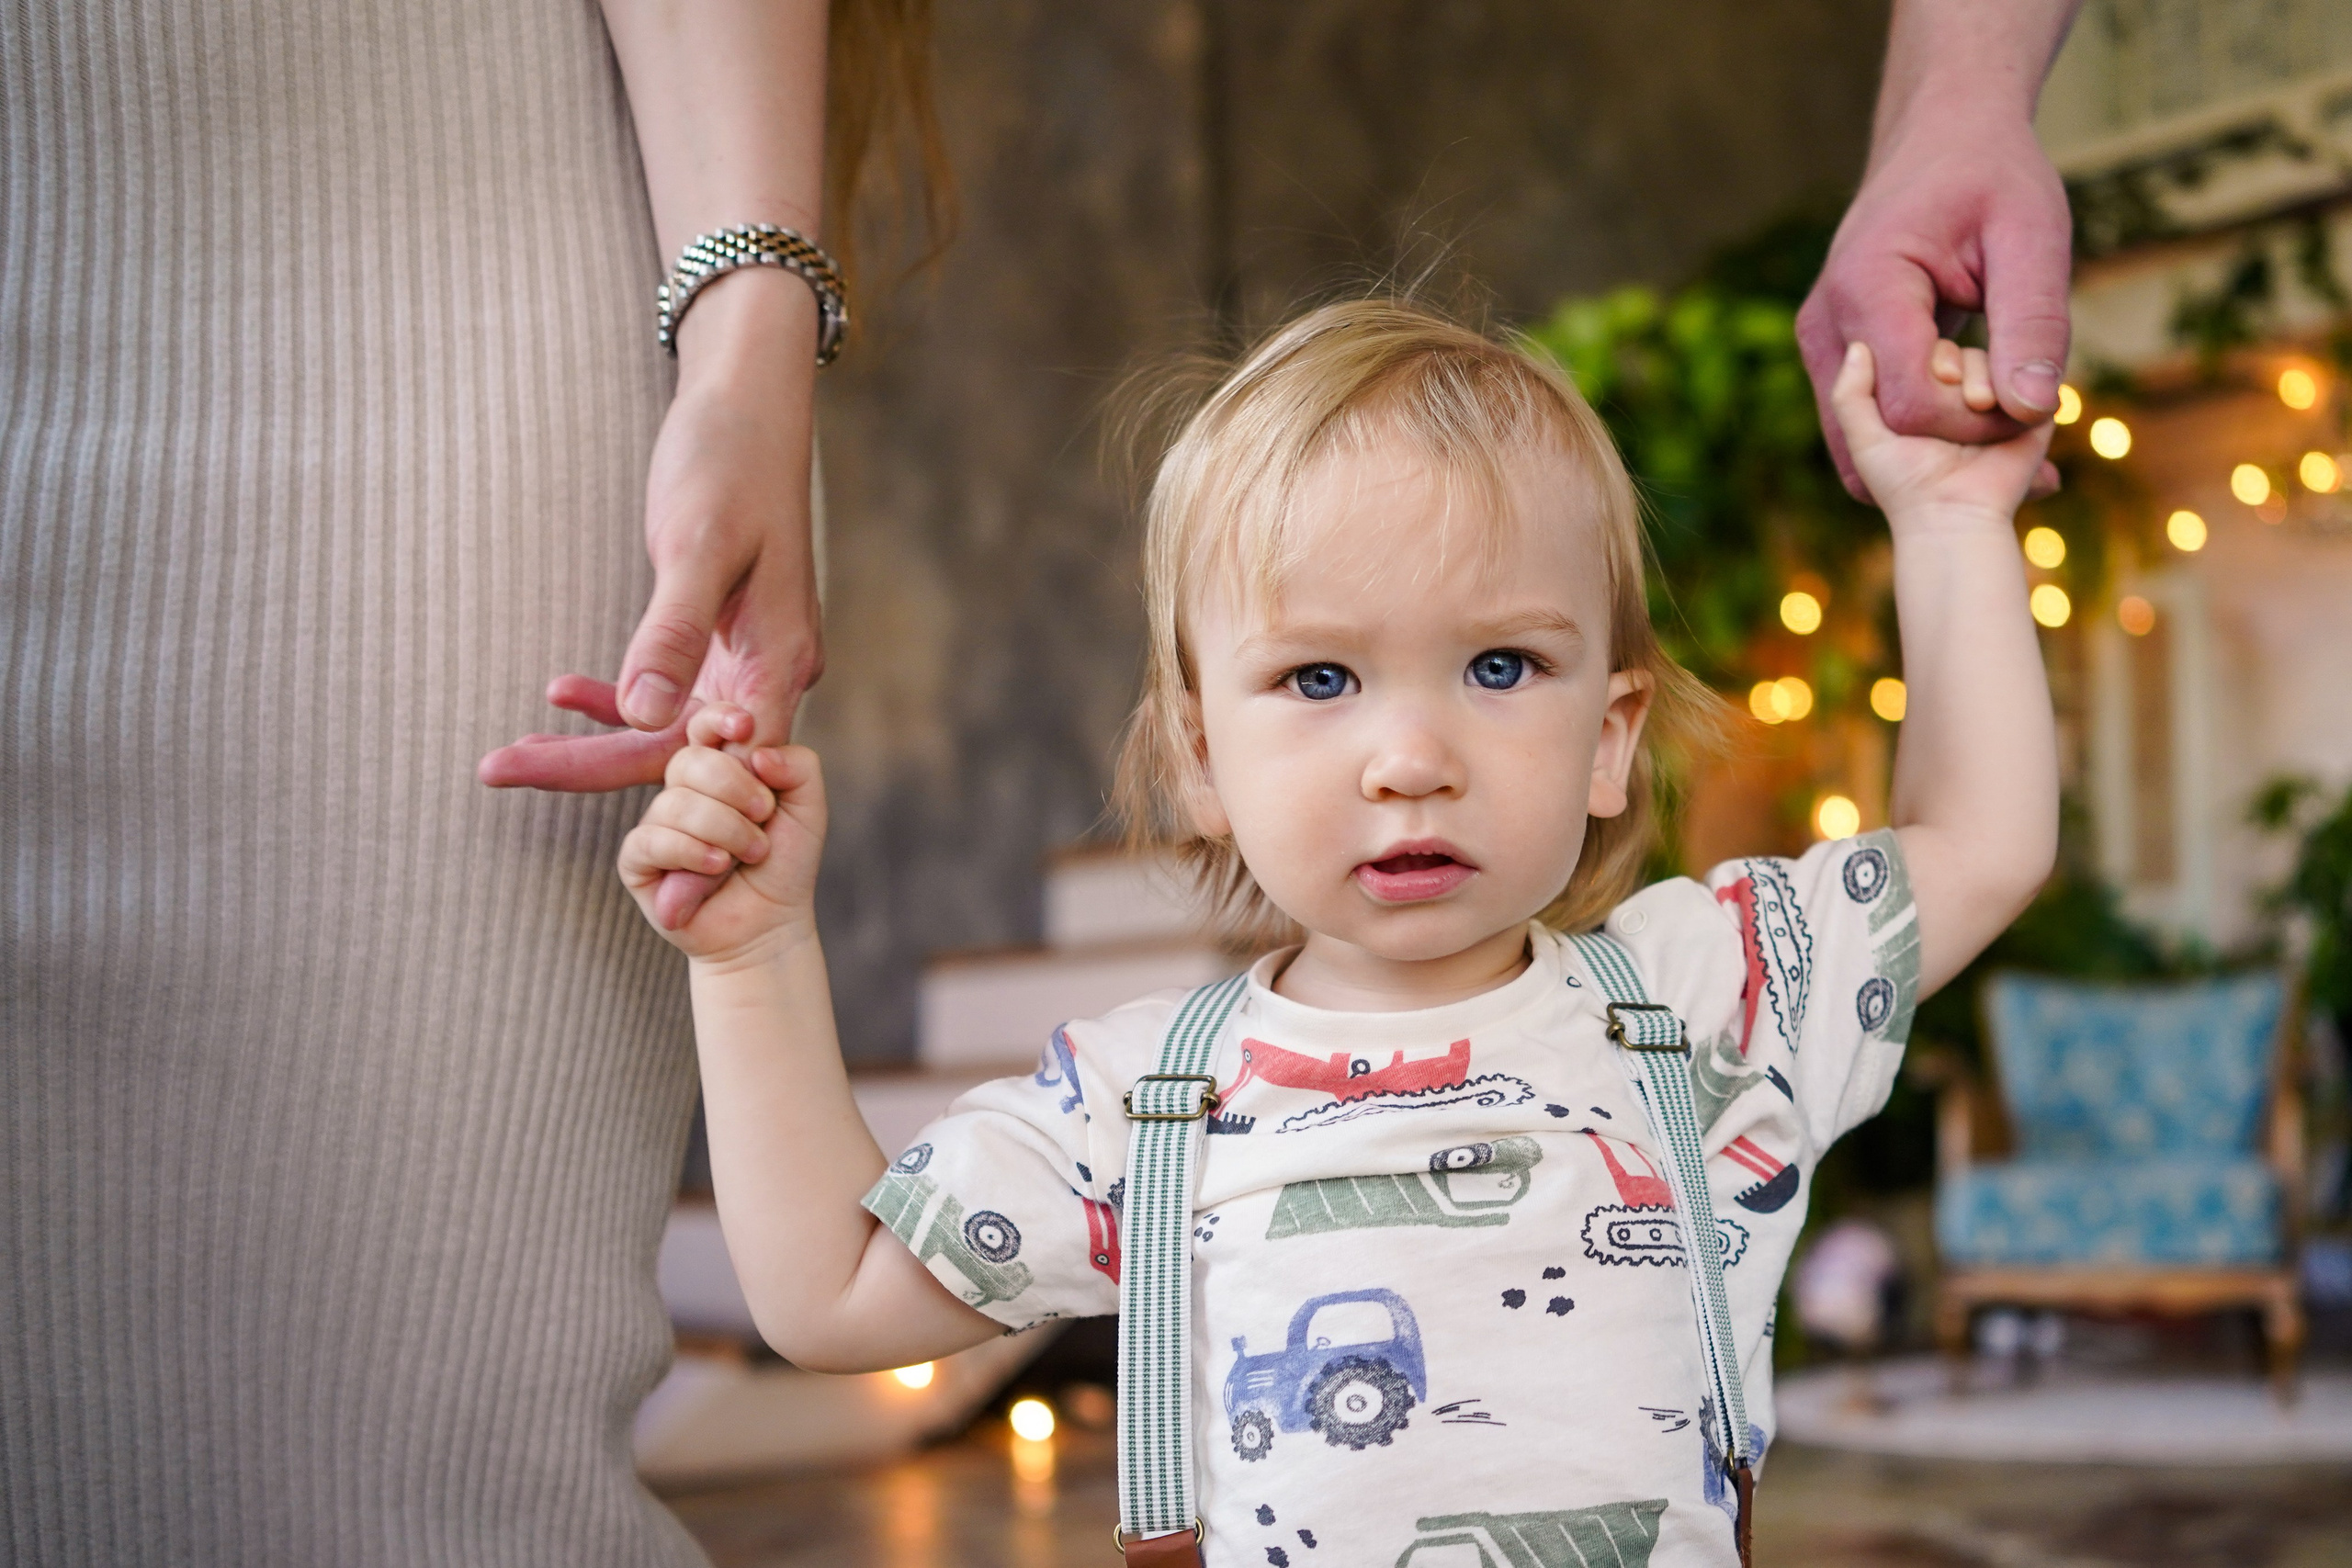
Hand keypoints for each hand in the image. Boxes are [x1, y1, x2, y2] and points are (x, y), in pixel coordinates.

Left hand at [478, 272, 821, 923]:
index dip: (680, 828)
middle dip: (590, 775)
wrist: (749, 397)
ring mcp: (740, 653)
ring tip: (499, 761)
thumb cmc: (727, 460)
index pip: (723, 771)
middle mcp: (766, 671)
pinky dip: (611, 698)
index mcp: (777, 663)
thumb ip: (668, 633)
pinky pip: (662, 688)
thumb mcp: (695, 546)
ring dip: (588, 744)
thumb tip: (636, 717)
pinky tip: (556, 695)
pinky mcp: (714, 631)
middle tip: (496, 776)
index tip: (647, 892)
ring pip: (664, 726)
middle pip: (678, 755)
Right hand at [620, 704, 829, 962]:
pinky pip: (651, 840)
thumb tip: (755, 751)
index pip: (704, 726)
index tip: (744, 725)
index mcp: (718, 766)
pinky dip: (691, 853)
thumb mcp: (807, 807)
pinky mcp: (638, 860)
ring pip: (675, 804)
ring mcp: (657, 822)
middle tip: (763, 816)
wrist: (770, 922)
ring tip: (749, 854)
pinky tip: (717, 868)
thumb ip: (797, 765)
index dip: (718, 720)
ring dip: (724, 830)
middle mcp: (682, 789)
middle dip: (735, 788)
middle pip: (689, 761)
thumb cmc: (784, 862)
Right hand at [1797, 113, 2069, 503]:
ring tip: (1993, 400)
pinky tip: (1969, 399)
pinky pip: (1866, 422)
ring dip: (1936, 441)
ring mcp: (1820, 343)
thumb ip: (2032, 325)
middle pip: (1882, 433)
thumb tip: (2031, 411)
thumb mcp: (2032, 238)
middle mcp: (1826, 324)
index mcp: (1868, 289)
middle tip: (2017, 399)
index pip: (1912, 405)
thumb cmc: (1992, 176)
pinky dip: (1920, 429)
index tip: (2028, 396)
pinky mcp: (1831, 354)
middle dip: (1956, 438)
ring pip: (1864, 440)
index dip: (1976, 422)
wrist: (1942, 138)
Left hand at [1830, 341, 2053, 526]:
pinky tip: (1996, 403)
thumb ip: (1850, 396)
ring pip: (1990, 359)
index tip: (1932, 378)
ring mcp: (1996, 405)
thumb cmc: (1903, 482)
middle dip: (1953, 363)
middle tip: (1952, 386)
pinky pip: (2027, 376)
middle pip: (1957, 350)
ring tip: (1978, 404)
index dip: (1923, 357)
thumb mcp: (1864, 439)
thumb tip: (1858, 347)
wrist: (1953, 513)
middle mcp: (1958, 400)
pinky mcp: (2029, 413)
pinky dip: (2011, 382)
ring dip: (1980, 376)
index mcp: (1924, 401)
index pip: (1923, 352)